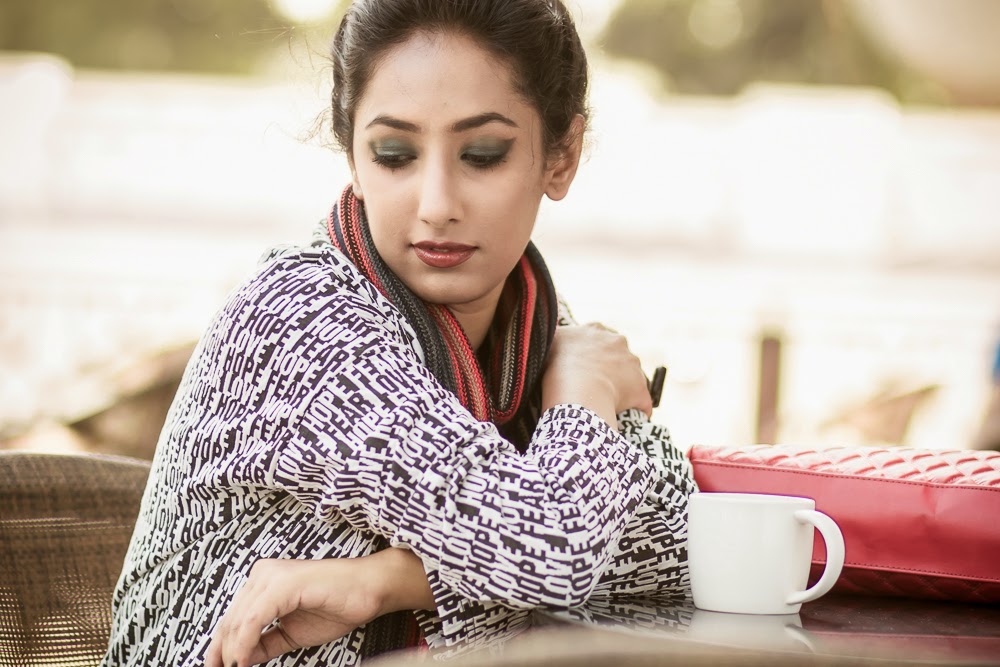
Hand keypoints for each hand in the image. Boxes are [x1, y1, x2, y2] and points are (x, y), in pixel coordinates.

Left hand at [205, 548, 433, 666]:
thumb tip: (240, 659)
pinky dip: (244, 643)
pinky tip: (241, 661)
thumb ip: (265, 642)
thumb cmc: (338, 605)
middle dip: (222, 651)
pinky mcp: (283, 584)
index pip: (233, 618)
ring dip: (231, 651)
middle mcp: (263, 574)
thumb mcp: (292, 632)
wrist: (370, 590)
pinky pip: (254, 619)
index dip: (221, 646)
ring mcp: (272, 576)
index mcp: (264, 581)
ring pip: (238, 620)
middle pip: (230, 619)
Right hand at [542, 323, 652, 427]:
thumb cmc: (556, 367)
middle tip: (593, 386)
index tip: (583, 368)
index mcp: (595, 330)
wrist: (577, 388)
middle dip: (609, 369)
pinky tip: (623, 419)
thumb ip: (555, 338)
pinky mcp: (640, 388)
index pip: (597, 338)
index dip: (591, 354)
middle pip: (616, 356)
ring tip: (606, 406)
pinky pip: (640, 401)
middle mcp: (617, 342)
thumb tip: (554, 341)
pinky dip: (634, 409)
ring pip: (630, 378)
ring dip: (622, 389)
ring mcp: (632, 364)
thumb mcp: (548, 342)